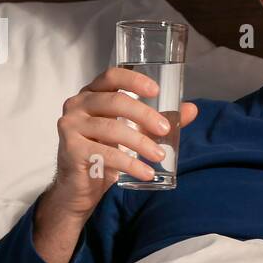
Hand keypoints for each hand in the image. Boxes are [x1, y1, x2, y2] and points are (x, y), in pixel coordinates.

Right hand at [46, 66, 199, 218]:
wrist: (80, 186)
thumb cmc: (105, 152)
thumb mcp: (132, 133)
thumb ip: (156, 121)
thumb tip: (191, 109)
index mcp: (92, 94)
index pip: (111, 76)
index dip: (134, 80)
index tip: (156, 90)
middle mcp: (77, 104)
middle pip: (115, 102)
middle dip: (145, 115)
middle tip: (165, 130)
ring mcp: (70, 126)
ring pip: (112, 129)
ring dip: (141, 143)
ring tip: (159, 156)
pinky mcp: (71, 149)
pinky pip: (106, 154)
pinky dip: (130, 164)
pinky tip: (146, 172)